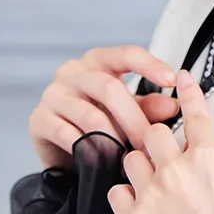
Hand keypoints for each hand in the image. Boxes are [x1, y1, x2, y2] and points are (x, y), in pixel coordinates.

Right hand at [29, 45, 177, 168]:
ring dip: (114, 139)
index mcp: (98, 60)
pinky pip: (68, 134)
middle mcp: (73, 71)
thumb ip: (149, 106)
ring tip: (129, 155)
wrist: (64, 150)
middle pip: (109, 88)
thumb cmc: (101, 121)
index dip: (150, 65)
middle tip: (150, 141)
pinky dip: (89, 149)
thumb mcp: (129, 110)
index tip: (172, 79)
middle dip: (134, 118)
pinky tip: (102, 159)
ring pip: (90, 115)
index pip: (127, 54)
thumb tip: (173, 106)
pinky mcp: (39, 119)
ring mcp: (53, 94)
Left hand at [107, 69, 213, 213]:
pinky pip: (117, 193)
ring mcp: (153, 195)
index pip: (194, 115)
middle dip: (153, 141)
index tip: (180, 77)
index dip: (187, 93)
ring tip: (152, 188)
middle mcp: (179, 171)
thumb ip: (211, 170)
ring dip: (138, 168)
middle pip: (150, 133)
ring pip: (130, 159)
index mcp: (210, 160)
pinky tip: (139, 209)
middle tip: (159, 157)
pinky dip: (125, 196)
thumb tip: (197, 162)